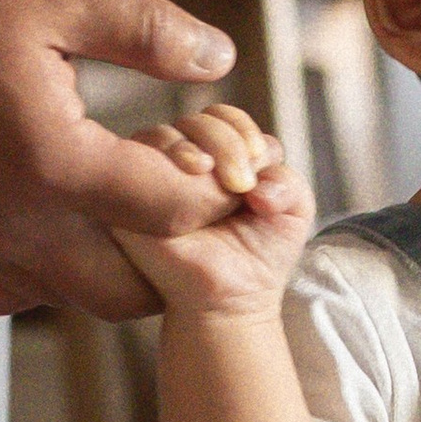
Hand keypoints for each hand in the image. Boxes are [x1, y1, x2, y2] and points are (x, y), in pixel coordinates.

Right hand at [0, 0, 246, 321]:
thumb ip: (143, 29)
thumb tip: (219, 59)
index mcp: (55, 162)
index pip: (171, 215)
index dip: (208, 196)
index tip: (209, 168)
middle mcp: (13, 225)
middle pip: (126, 295)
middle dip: (165, 263)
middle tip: (171, 213)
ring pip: (64, 300)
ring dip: (98, 268)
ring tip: (105, 207)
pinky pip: (5, 295)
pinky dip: (38, 272)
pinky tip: (41, 219)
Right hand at [109, 106, 315, 321]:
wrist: (231, 304)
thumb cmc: (259, 260)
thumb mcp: (293, 210)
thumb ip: (288, 177)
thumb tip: (259, 178)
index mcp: (218, 160)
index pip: (221, 117)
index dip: (242, 128)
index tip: (260, 160)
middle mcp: (182, 167)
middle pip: (195, 120)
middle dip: (227, 140)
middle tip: (244, 182)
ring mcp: (153, 182)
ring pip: (163, 133)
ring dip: (202, 146)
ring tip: (224, 186)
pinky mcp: (128, 201)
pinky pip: (136, 158)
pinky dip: (169, 160)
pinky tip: (195, 183)